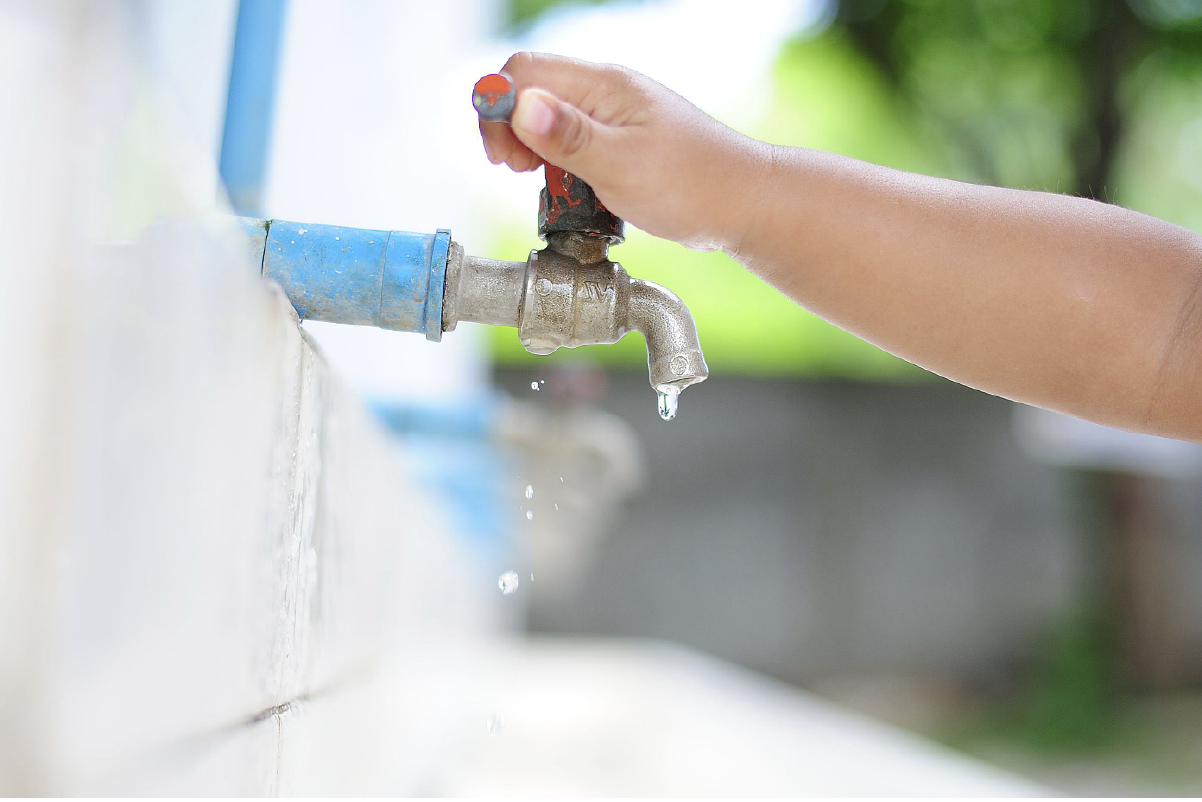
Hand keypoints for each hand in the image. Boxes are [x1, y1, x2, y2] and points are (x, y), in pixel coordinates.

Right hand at [479, 52, 767, 252]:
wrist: (742, 204)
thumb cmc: (692, 185)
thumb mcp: (621, 165)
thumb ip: (567, 137)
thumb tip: (519, 105)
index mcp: (603, 86)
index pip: (523, 71)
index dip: (499, 109)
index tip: (504, 157)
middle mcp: (604, 92)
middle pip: (530, 91)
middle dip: (510, 131)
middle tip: (519, 172)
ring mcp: (612, 116)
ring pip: (547, 119)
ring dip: (534, 150)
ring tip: (545, 183)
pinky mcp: (619, 142)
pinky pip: (571, 143)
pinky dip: (559, 165)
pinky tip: (571, 189)